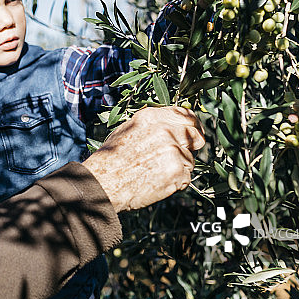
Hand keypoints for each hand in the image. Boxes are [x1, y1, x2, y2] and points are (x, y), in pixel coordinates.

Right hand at [83, 106, 204, 212]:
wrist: (102, 184)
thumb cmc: (110, 161)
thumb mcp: (127, 131)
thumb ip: (152, 126)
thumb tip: (173, 126)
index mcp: (152, 117)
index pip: (185, 115)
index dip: (192, 125)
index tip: (194, 133)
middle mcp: (165, 130)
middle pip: (195, 135)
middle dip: (194, 145)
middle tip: (184, 156)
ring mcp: (173, 150)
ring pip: (190, 159)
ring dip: (180, 168)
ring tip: (156, 174)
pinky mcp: (177, 171)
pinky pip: (187, 177)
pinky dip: (176, 183)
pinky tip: (158, 183)